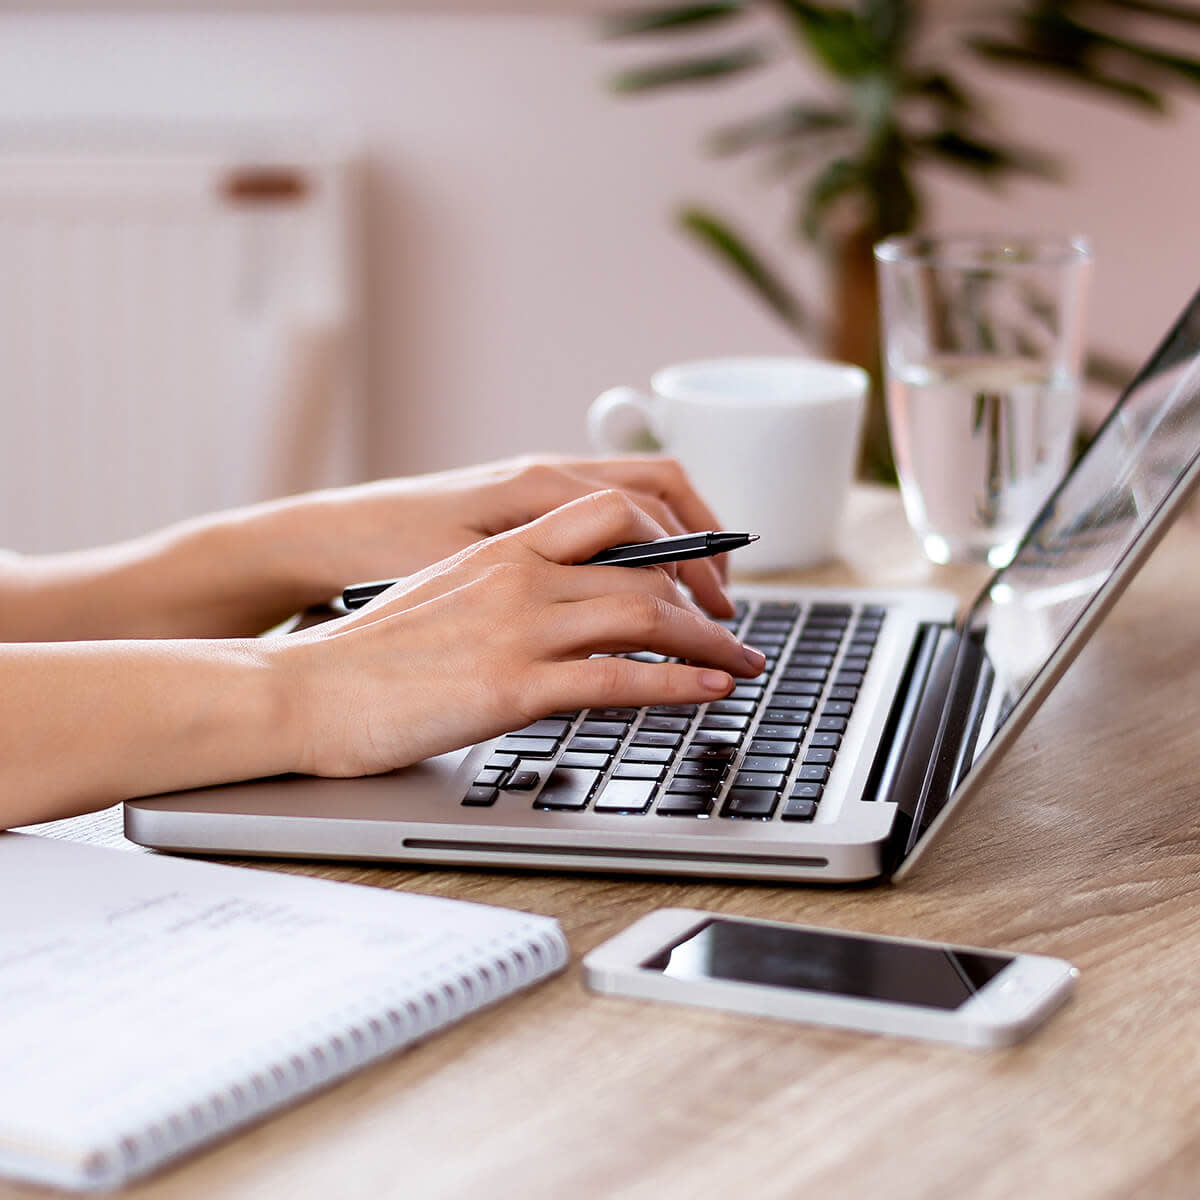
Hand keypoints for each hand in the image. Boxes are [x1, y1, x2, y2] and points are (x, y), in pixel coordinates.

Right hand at [274, 490, 764, 777]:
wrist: (301, 689)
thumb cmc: (366, 653)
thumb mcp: (445, 597)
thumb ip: (508, 591)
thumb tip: (559, 610)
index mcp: (505, 548)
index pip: (614, 513)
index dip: (674, 538)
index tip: (702, 572)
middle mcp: (520, 576)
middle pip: (645, 569)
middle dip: (705, 600)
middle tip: (735, 627)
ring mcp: (518, 629)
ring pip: (645, 615)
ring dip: (709, 642)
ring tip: (744, 662)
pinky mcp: (511, 686)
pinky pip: (618, 678)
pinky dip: (679, 684)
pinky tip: (711, 690)